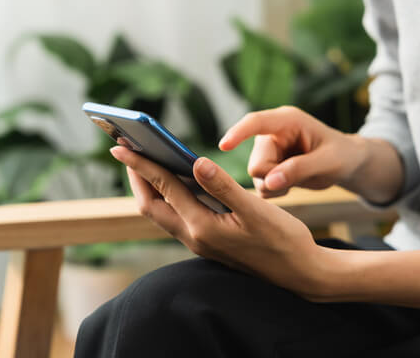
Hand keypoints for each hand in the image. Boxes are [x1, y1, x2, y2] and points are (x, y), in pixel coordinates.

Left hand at [110, 145, 333, 299]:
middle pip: (150, 205)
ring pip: (163, 212)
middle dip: (137, 177)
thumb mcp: (255, 210)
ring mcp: (200, 242)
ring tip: (147, 160)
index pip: (162, 188)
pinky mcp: (209, 242)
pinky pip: (178, 216)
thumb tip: (195, 161)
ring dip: (151, 187)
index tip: (119, 146)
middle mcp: (195, 237)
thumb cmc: (283, 240)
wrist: (300, 273)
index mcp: (202, 227)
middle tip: (129, 149)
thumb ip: (223, 186)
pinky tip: (180, 180)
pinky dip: (171, 196)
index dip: (140, 165)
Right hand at [219, 106, 368, 197]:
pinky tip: (291, 183)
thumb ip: (299, 170)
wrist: (346, 163)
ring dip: (275, 186)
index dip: (238, 133)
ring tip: (297, 180)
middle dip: (274, 178)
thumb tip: (270, 182)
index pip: (256, 122)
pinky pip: (259, 184)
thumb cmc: (341, 155)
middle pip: (256, 163)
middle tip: (298, 179)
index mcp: (287, 120)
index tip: (224, 145)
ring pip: (255, 176)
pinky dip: (275, 190)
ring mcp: (267, 149)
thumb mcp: (328, 162)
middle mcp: (272, 133)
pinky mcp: (266, 165)